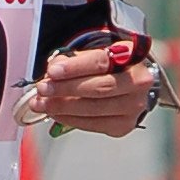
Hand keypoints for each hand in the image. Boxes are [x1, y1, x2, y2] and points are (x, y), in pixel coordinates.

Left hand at [26, 42, 161, 139]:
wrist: (131, 84)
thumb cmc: (110, 66)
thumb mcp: (96, 53)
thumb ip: (75, 60)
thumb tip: (52, 71)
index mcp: (132, 57)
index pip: (101, 62)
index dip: (75, 67)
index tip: (52, 71)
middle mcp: (137, 83)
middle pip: (98, 88)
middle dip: (65, 89)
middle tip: (42, 89)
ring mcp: (133, 107)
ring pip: (94, 109)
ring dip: (63, 107)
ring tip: (42, 104)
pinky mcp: (123, 125)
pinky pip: (92, 125)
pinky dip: (69, 119)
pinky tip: (55, 113)